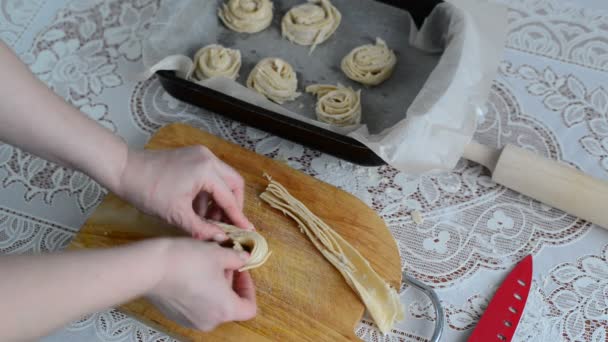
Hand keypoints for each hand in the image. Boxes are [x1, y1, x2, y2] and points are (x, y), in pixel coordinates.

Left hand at [116, 146, 253, 239]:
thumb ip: (202, 228)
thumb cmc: (148, 191)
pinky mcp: (193, 156)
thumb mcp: (176, 215)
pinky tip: (199, 208)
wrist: (125, 170)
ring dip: (220, 199)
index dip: (238, 216)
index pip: (229, 197)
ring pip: (223, 178)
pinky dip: (209, 192)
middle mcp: (208, 158)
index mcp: (206, 171)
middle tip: (228, 223)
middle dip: (233, 204)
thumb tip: (220, 238)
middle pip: (234, 183)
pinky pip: (210, 175)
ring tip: (209, 219)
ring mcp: (201, 154)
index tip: (247, 230)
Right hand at [148, 238, 256, 329]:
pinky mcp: (175, 315)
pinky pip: (195, 305)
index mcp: (225, 309)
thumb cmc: (188, 261)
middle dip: (229, 282)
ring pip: (212, 304)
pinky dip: (198, 291)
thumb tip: (244, 258)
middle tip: (223, 261)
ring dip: (214, 285)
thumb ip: (237, 258)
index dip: (249, 288)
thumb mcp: (218, 253)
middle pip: (229, 305)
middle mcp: (210, 320)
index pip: (249, 307)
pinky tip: (190, 272)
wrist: (150, 268)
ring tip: (206, 264)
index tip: (241, 270)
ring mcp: (190, 320)